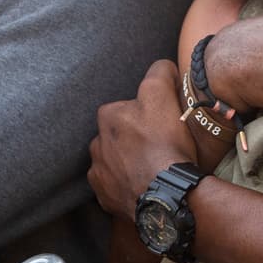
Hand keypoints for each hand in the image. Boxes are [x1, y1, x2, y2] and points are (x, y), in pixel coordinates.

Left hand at [89, 61, 198, 222]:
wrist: (166, 195)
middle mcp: (96, 144)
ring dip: (129, 161)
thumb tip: (161, 65)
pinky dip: (127, 184)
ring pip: (115, 160)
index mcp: (107, 117)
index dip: (148, 113)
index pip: (128, 107)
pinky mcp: (105, 197)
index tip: (164, 123)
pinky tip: (144, 185)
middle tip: (160, 146)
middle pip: (120, 135)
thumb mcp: (163, 96)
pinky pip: (115, 186)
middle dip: (135, 138)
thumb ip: (159, 73)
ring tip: (153, 168)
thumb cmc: (164, 143)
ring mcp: (99, 173)